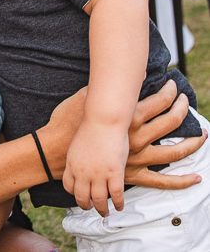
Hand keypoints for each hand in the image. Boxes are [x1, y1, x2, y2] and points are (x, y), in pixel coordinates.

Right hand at [39, 81, 205, 192]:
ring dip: (192, 143)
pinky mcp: (132, 174)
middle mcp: (136, 137)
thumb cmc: (68, 122)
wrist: (56, 151)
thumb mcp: (81, 98)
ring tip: (202, 136)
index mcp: (126, 117)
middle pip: (171, 121)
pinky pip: (163, 182)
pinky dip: (181, 181)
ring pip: (174, 152)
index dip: (170, 91)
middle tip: (187, 100)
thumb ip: (98, 86)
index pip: (158, 101)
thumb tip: (108, 70)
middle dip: (182, 108)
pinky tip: (196, 178)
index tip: (174, 85)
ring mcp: (137, 157)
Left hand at [63, 122, 127, 215]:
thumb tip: (80, 163)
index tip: (80, 195)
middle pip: (81, 197)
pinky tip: (119, 207)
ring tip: (105, 212)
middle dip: (86, 205)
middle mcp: (82, 172)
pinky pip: (115, 195)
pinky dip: (117, 204)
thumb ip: (78, 156)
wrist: (103, 119)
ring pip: (99, 200)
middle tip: (91, 208)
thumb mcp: (77, 143)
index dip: (74, 193)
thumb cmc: (92, 126)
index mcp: (71, 163)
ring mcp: (98, 174)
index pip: (69, 186)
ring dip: (102, 209)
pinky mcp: (114, 173)